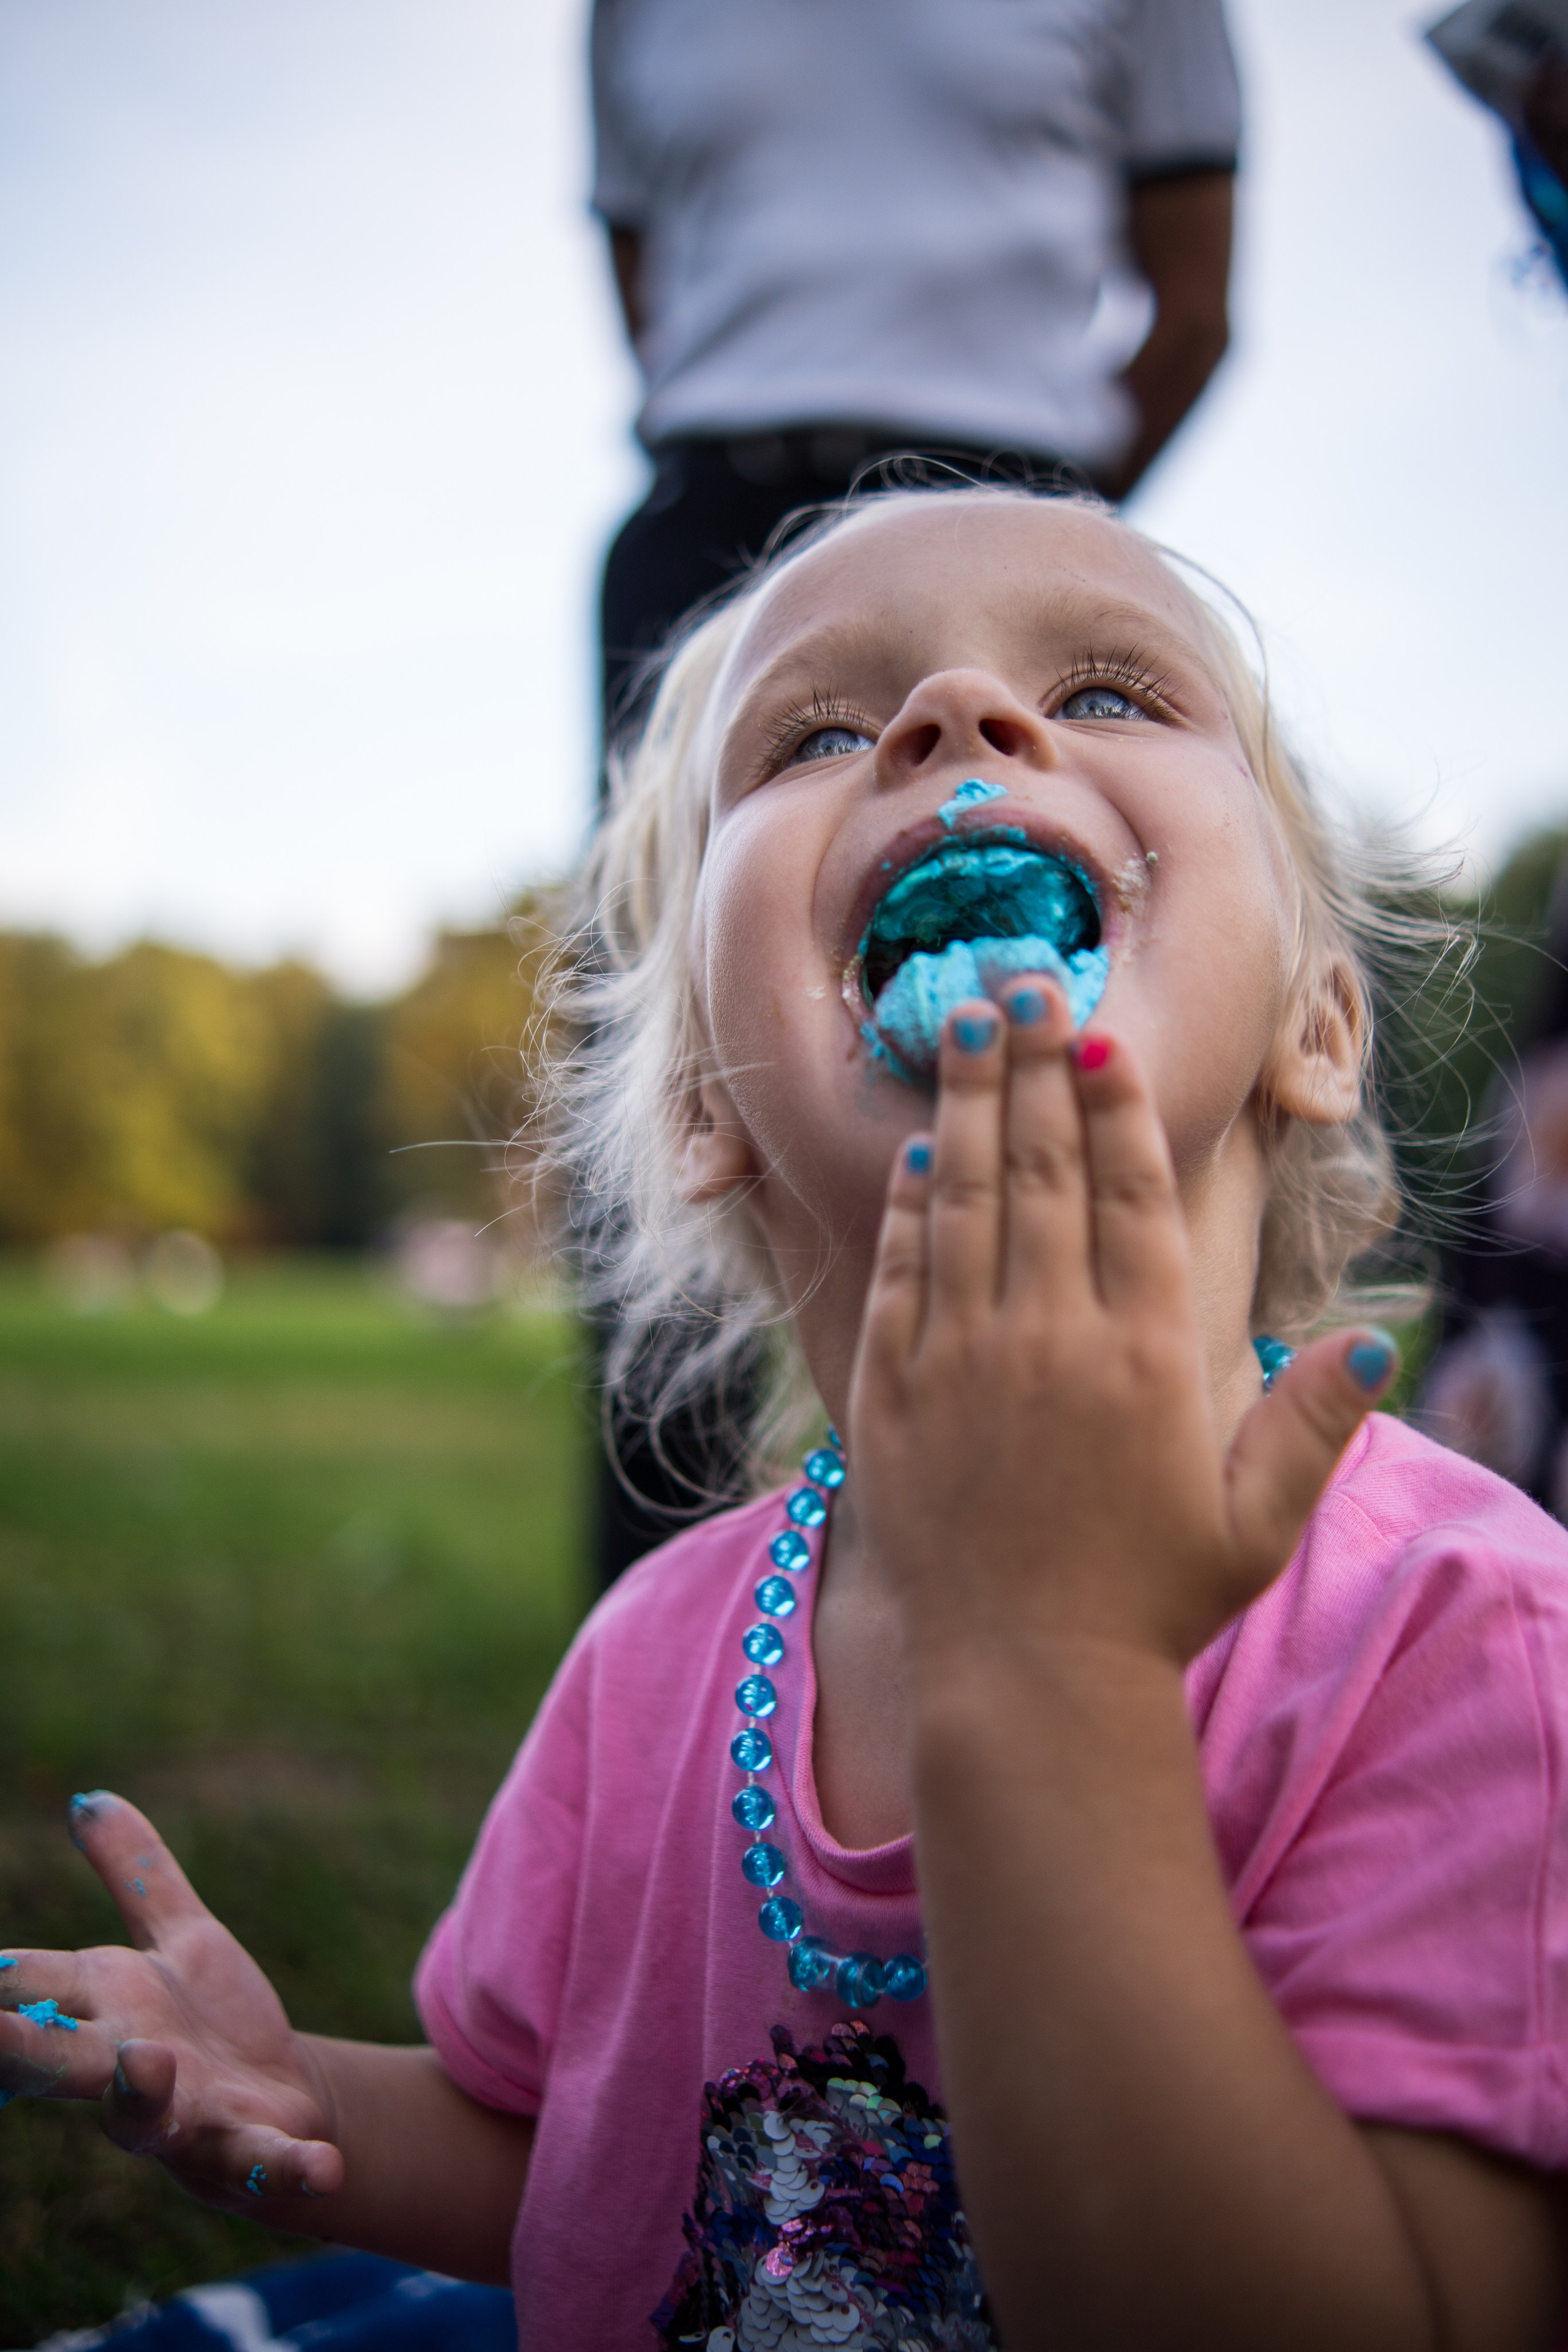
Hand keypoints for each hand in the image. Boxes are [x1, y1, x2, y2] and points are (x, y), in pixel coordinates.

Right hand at [0, 1790, 341, 2209]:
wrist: (283, 2099)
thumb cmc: (205, 2021)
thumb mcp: (180, 1937)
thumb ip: (135, 1874)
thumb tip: (87, 1801)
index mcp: (104, 2009)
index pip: (28, 1988)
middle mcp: (126, 2069)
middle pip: (59, 2060)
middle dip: (17, 2051)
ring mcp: (185, 2118)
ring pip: (145, 2116)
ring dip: (140, 2094)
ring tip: (149, 2062)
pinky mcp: (252, 2150)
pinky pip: (265, 2163)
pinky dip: (291, 2166)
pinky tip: (322, 2167)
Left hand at [848, 984, 1395, 1667]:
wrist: (1025, 1682)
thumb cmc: (1152, 1599)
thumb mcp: (1255, 1520)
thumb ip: (1312, 1425)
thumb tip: (1381, 1343)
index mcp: (1146, 1353)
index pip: (1128, 1194)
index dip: (1111, 1103)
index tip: (1099, 1032)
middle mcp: (1049, 1336)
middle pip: (1039, 1168)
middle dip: (1030, 1063)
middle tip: (1021, 979)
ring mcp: (960, 1359)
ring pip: (963, 1198)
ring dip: (964, 1102)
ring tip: (963, 1021)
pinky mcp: (890, 1393)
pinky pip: (899, 1272)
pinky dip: (906, 1203)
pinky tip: (914, 1149)